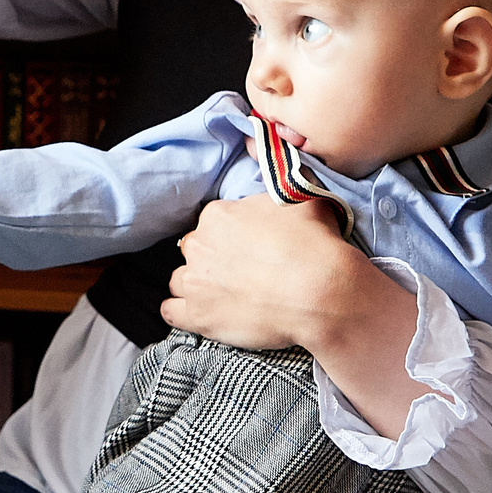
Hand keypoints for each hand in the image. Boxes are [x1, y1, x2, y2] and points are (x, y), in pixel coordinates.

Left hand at [162, 194, 353, 349]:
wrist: (320, 292)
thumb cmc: (314, 245)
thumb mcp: (300, 198)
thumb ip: (277, 188)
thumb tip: (267, 175)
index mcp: (218, 216)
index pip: (214, 223)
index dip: (232, 236)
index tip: (249, 248)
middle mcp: (199, 246)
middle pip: (195, 250)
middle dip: (212, 259)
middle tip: (240, 272)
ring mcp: (195, 282)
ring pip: (181, 280)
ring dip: (197, 285)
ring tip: (222, 295)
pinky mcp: (198, 316)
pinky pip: (171, 311)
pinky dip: (180, 312)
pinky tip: (197, 312)